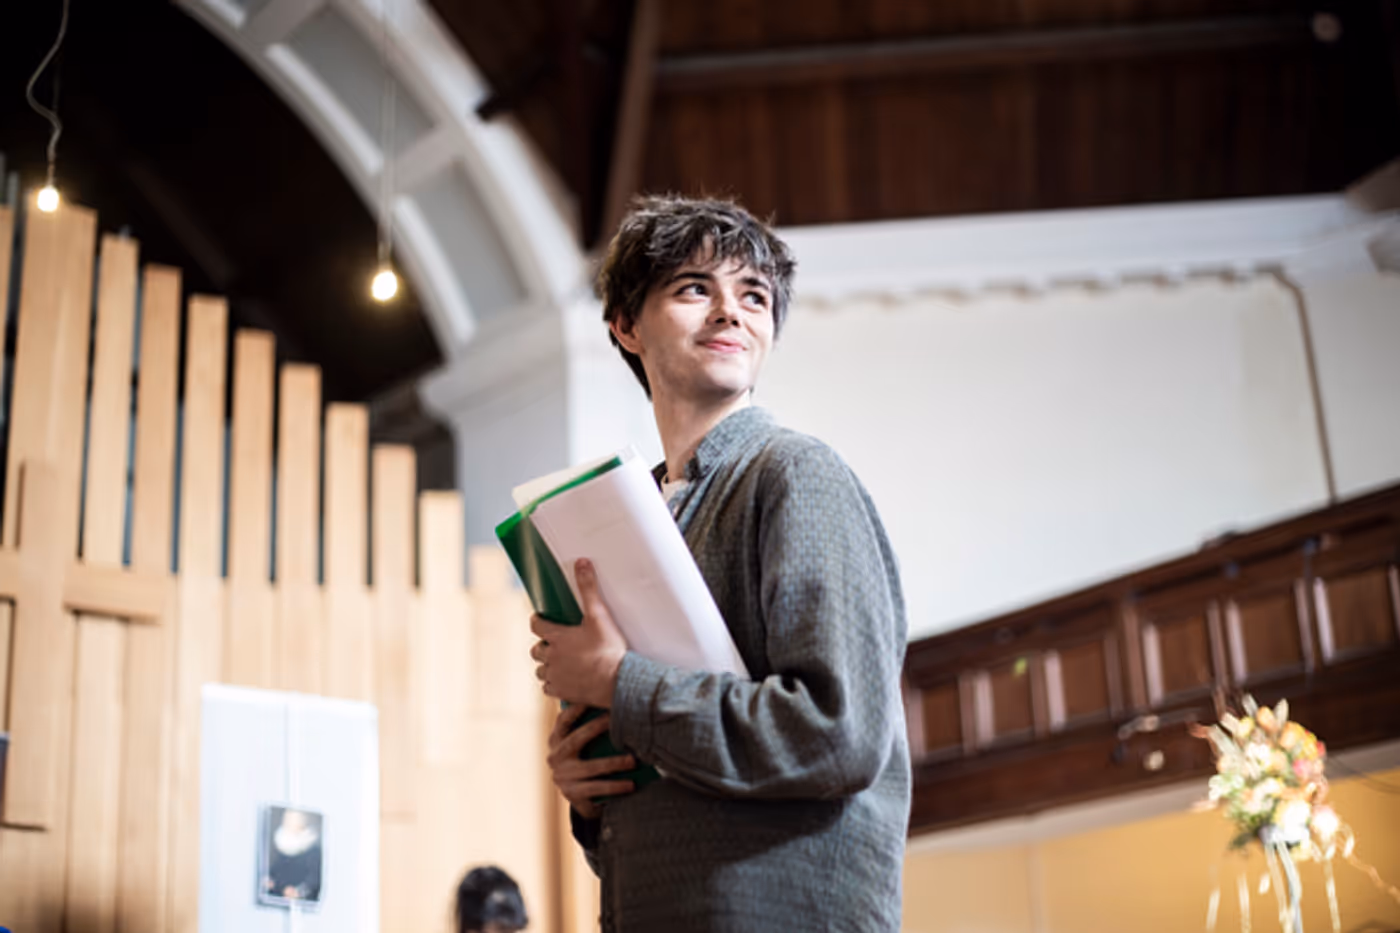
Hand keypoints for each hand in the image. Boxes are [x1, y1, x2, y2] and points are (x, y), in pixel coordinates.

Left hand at [530, 559, 626, 707]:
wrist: (618, 680)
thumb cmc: (609, 648)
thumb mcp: (599, 615)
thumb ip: (589, 588)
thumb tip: (582, 562)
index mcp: (558, 637)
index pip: (536, 625)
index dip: (537, 621)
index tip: (540, 620)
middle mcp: (552, 657)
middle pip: (536, 651)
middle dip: (543, 647)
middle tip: (556, 645)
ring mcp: (556, 676)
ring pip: (541, 671)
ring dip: (547, 666)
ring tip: (560, 664)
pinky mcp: (562, 692)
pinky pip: (548, 688)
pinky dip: (553, 684)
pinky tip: (564, 681)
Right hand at [547, 704, 635, 818]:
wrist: (585, 799)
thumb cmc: (589, 762)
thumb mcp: (584, 745)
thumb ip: (591, 727)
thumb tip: (618, 704)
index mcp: (556, 740)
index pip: (563, 720)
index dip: (576, 708)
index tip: (593, 696)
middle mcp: (555, 757)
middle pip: (576, 739)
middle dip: (596, 727)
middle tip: (618, 720)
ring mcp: (562, 777)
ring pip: (590, 767)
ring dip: (614, 763)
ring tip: (633, 761)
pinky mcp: (571, 794)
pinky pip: (596, 788)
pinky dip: (615, 786)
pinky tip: (631, 784)